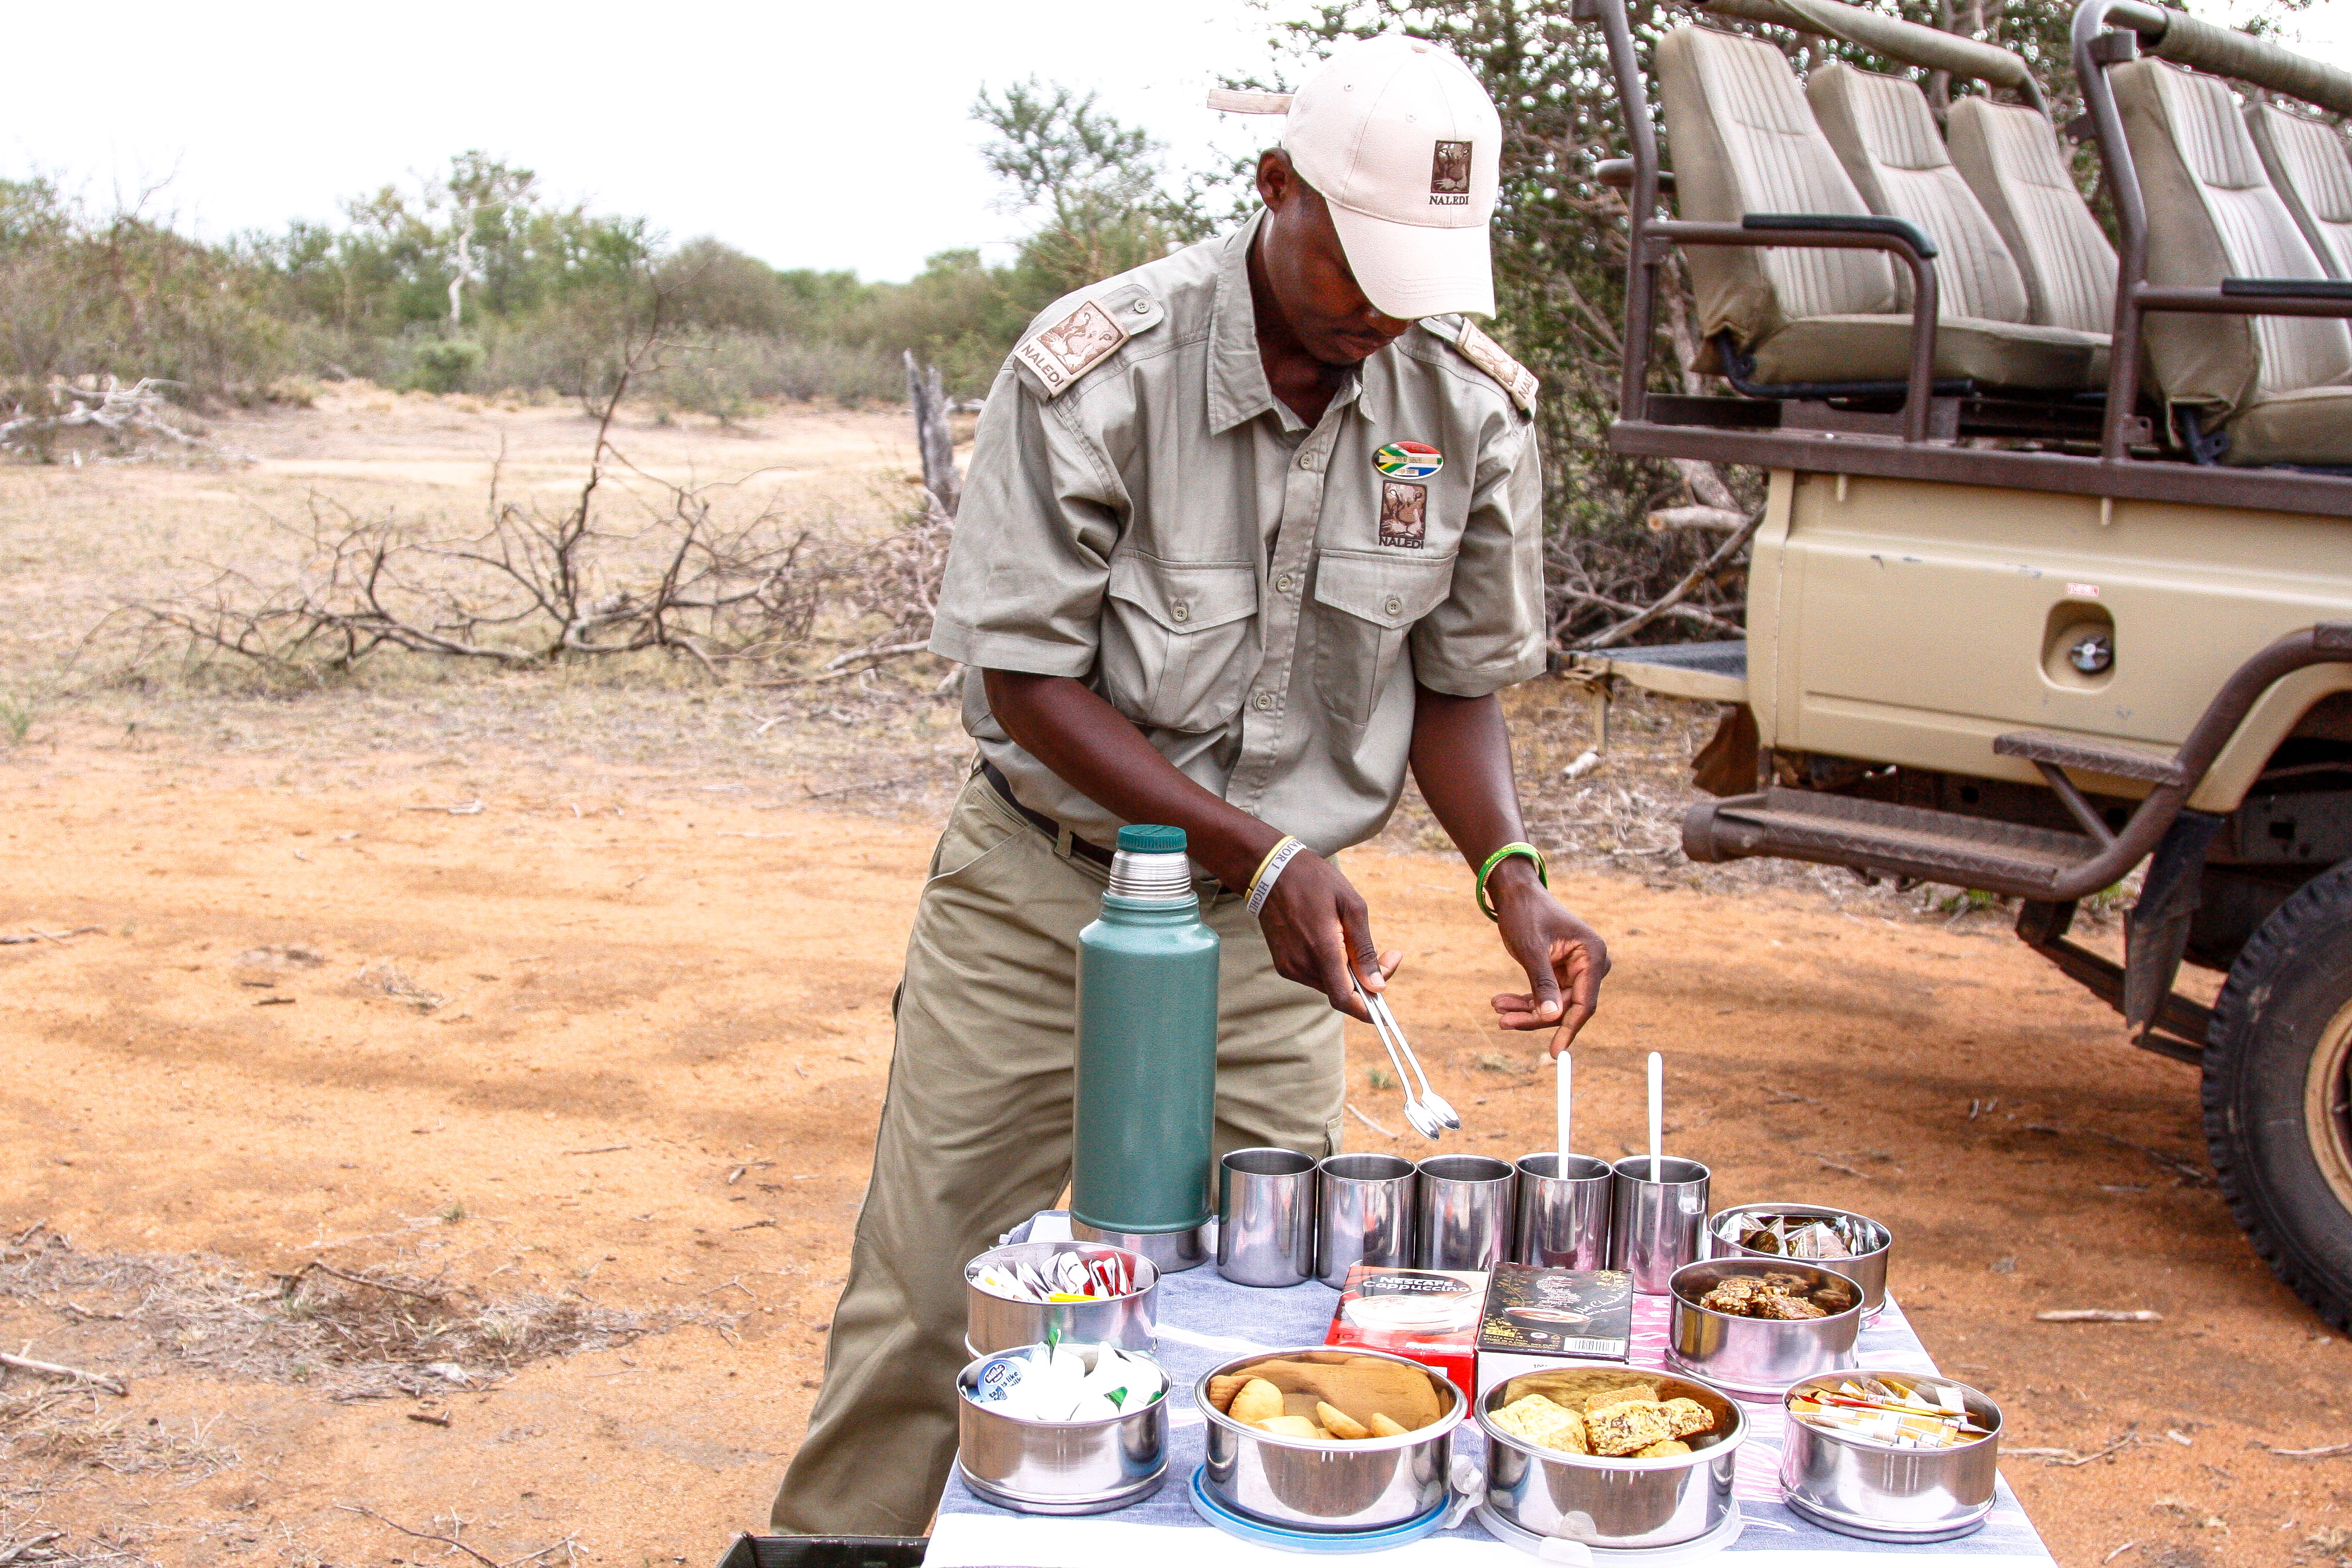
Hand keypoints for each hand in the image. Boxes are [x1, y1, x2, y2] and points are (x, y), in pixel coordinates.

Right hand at [1255, 848, 1401, 1020]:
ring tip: (1357, 942)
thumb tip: (1377, 986)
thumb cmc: (1315, 881)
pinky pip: (1315, 976)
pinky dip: (1332, 967)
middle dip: (1368, 981)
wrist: (1270, 871)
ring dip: (1349, 973)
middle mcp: (1302, 965)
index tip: (1386, 999)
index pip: (1345, 1000)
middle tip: (1388, 954)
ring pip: (1329, 985)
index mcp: (1322, 950)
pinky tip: (1335, 942)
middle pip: (1341, 993)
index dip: (1369, 1010)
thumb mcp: (1351, 906)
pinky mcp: (1283, 964)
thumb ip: (1364, 950)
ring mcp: (1290, 967)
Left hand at [1485, 861, 1609, 1056]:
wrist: (1515, 893)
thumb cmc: (1526, 913)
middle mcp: (1590, 964)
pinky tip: (1500, 1002)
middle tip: (1503, 1022)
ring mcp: (1576, 969)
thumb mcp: (1531, 949)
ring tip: (1497, 1009)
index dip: (1569, 1029)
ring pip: (1553, 1004)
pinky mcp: (1560, 972)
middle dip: (1535, 1016)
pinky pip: (1544, 995)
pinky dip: (1524, 1001)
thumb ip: (1543, 983)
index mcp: (1593, 954)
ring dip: (1525, 1010)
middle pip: (1566, 1006)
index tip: (1554, 1052)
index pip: (1584, 1003)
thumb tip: (1553, 1017)